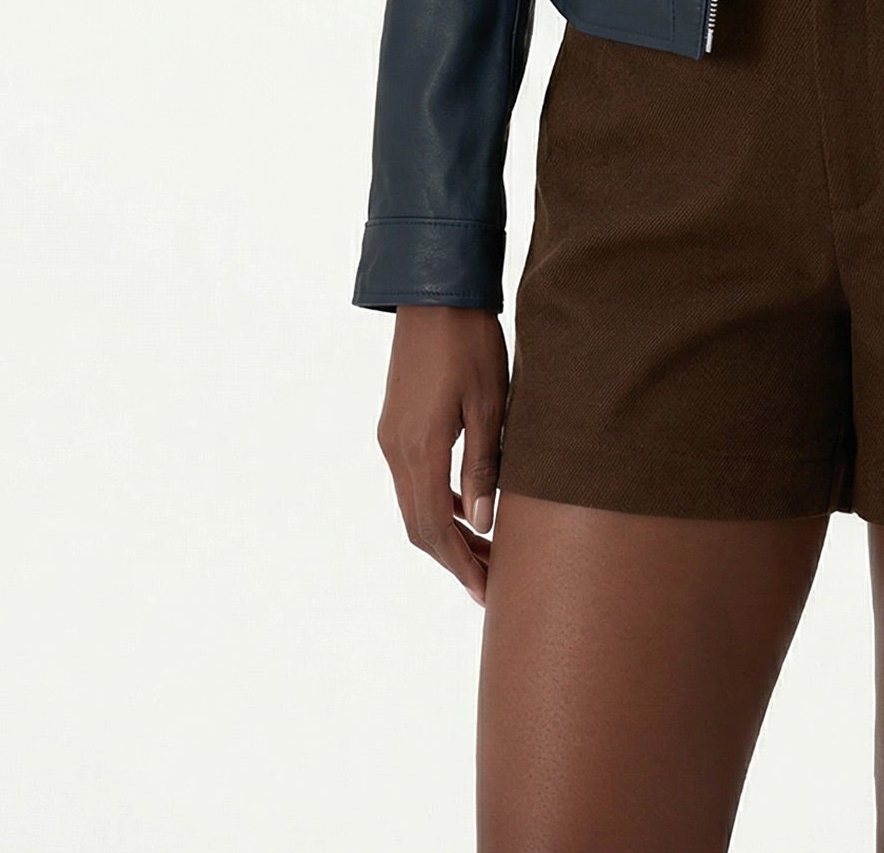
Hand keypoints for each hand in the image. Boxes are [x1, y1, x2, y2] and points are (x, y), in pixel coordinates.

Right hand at [375, 305, 507, 605]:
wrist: (433, 291)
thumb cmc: (470, 341)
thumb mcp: (490, 404)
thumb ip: (483, 466)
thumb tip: (483, 524)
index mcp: (419, 450)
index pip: (436, 529)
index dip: (461, 564)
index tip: (487, 592)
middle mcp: (396, 449)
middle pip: (419, 525)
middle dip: (454, 558)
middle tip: (492, 582)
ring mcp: (391, 436)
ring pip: (414, 505)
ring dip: (446, 533)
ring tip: (486, 551)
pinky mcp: (396, 423)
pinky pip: (413, 479)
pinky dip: (438, 503)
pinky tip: (468, 507)